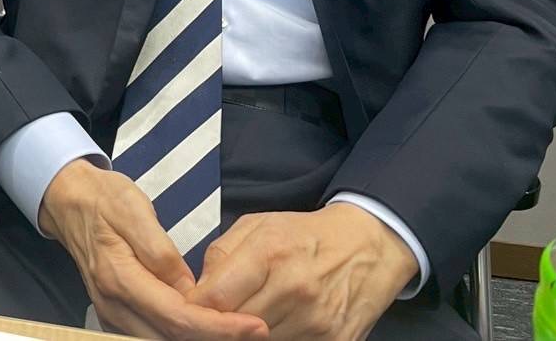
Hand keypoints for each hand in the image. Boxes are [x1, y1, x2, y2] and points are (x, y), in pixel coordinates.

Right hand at [39, 160, 268, 339]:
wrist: (70, 201)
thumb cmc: (105, 199)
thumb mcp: (135, 210)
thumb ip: (161, 253)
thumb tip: (190, 290)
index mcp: (119, 278)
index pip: (176, 317)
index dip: (218, 328)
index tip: (253, 327)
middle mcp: (113, 305)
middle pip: (171, 339)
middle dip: (216, 339)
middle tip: (256, 331)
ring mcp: (111, 313)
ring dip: (201, 339)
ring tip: (238, 330)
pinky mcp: (116, 314)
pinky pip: (153, 335)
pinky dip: (182, 335)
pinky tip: (207, 327)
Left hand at [188, 204, 417, 339]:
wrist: (368, 247)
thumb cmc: (305, 235)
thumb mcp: (258, 225)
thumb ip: (221, 255)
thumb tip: (197, 291)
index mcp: (271, 253)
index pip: (215, 298)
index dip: (194, 308)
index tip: (186, 308)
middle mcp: (295, 290)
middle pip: (234, 328)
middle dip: (216, 326)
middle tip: (209, 319)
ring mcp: (317, 322)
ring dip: (244, 336)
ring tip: (243, 319)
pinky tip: (272, 326)